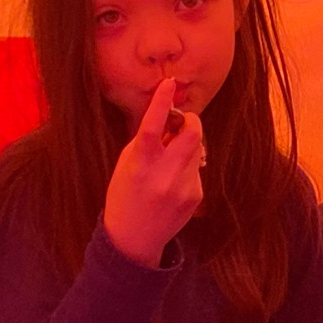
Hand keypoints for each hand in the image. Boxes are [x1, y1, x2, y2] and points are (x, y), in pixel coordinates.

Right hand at [103, 77, 204, 265]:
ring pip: (197, 149)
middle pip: (193, 133)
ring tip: (171, 160)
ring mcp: (183, 187)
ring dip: (187, 145)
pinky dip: (186, 168)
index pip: (152, 126)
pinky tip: (172, 185)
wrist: (134, 238)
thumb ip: (147, 141)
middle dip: (190, 121)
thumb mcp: (126, 164)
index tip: (168, 83)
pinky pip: (196, 169)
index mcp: (140, 163)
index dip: (161, 102)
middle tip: (181, 124)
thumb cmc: (124, 195)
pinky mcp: (195, 196)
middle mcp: (163, 174)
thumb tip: (170, 119)